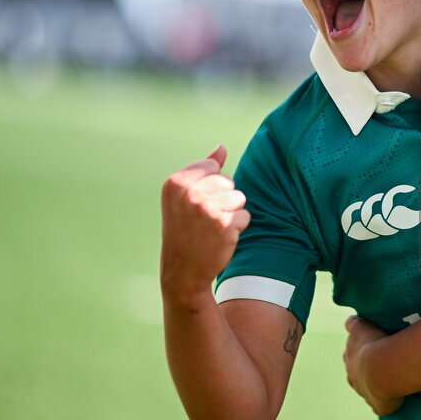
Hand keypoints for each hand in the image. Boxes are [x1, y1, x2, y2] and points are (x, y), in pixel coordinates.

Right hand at [160, 145, 249, 299]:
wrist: (183, 271)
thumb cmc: (185, 230)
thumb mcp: (184, 197)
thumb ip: (203, 170)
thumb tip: (221, 148)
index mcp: (175, 183)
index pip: (212, 167)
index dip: (210, 187)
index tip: (194, 206)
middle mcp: (190, 193)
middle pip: (228, 181)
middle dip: (223, 199)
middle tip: (204, 220)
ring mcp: (207, 208)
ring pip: (239, 197)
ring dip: (231, 213)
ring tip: (212, 228)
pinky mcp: (224, 224)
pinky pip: (245, 215)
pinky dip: (237, 228)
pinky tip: (220, 238)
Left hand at [343, 315, 402, 415]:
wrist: (382, 368)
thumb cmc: (374, 344)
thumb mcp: (361, 327)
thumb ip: (354, 324)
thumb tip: (349, 321)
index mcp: (350, 360)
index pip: (350, 356)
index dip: (358, 352)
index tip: (367, 349)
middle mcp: (354, 378)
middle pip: (355, 374)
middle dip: (363, 371)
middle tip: (378, 365)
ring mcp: (365, 393)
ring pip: (367, 390)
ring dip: (374, 387)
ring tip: (386, 382)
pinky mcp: (378, 406)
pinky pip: (380, 407)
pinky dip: (384, 405)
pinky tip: (391, 403)